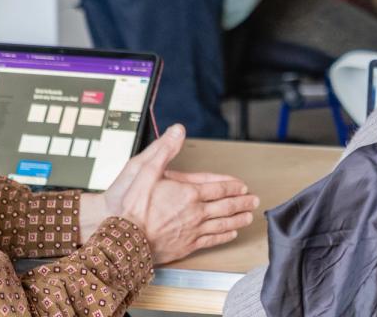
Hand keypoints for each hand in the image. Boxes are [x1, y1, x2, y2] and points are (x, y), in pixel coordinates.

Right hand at [99, 125, 259, 263]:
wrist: (122, 240)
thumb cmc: (131, 208)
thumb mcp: (144, 170)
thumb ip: (164, 150)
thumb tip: (177, 130)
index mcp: (188, 193)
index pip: (219, 188)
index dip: (233, 186)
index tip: (243, 186)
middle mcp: (195, 212)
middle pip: (226, 206)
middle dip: (242, 202)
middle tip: (254, 201)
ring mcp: (192, 231)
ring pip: (222, 224)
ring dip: (238, 219)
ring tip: (248, 217)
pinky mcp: (186, 246)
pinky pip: (211, 240)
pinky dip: (224, 237)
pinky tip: (230, 234)